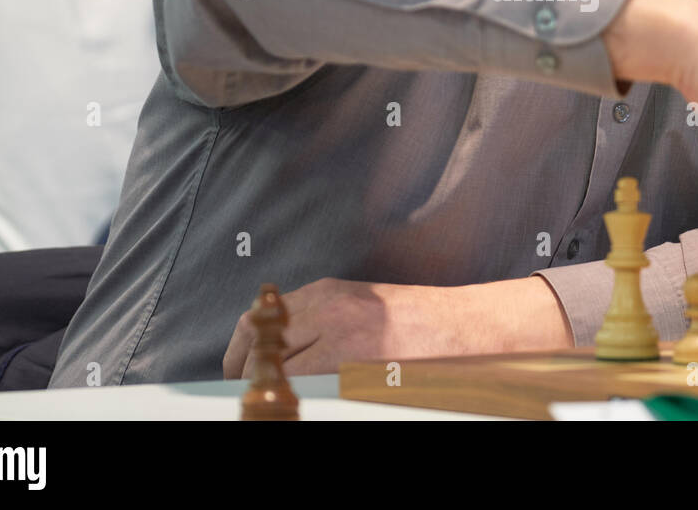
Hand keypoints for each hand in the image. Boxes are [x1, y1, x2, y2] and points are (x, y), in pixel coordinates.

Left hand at [222, 275, 570, 378]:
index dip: (237, 350)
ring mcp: (344, 346)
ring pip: (279, 374)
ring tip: (274, 398)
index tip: (233, 368)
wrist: (463, 329)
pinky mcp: (359, 373)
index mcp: (326, 295)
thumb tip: (269, 343)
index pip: (257, 320)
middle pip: (259, 347)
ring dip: (271, 388)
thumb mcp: (358, 304)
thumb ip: (316, 316)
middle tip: (243, 390)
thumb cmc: (415, 320)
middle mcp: (329, 314)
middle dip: (244, 373)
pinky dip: (301, 399)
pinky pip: (312, 392)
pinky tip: (304, 402)